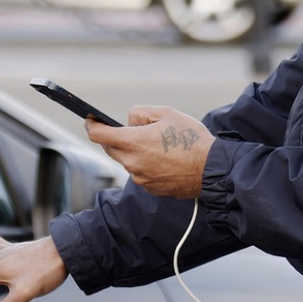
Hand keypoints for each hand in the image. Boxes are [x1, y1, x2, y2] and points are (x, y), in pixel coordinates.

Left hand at [86, 106, 211, 198]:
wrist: (211, 168)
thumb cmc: (191, 139)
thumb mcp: (166, 113)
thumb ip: (140, 113)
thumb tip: (128, 122)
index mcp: (133, 142)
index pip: (99, 135)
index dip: (91, 125)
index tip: (90, 120)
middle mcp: (132, 162)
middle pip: (111, 149)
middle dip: (114, 138)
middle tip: (128, 130)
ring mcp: (141, 178)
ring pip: (127, 162)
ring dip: (133, 152)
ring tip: (156, 145)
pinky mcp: (151, 188)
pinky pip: (140, 174)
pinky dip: (145, 165)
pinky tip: (163, 159)